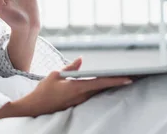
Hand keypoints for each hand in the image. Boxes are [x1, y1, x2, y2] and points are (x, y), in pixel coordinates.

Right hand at [0, 58, 131, 119]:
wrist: (35, 107)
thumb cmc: (44, 91)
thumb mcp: (55, 74)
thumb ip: (70, 67)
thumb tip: (81, 59)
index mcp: (76, 87)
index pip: (100, 83)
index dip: (115, 80)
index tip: (128, 78)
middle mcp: (81, 96)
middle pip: (102, 88)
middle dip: (116, 82)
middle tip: (131, 76)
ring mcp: (79, 101)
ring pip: (98, 92)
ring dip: (109, 85)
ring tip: (122, 78)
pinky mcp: (76, 103)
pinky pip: (91, 94)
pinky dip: (99, 89)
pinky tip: (105, 84)